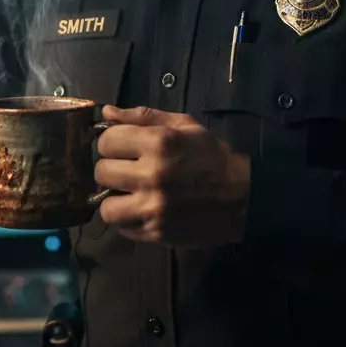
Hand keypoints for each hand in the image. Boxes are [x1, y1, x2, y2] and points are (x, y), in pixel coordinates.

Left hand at [95, 104, 250, 245]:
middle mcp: (151, 175)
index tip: (122, 148)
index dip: (111, 143)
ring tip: (129, 194)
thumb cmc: (211, 156)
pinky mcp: (157, 232)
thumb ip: (142, 116)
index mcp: (158, 143)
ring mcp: (153, 208)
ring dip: (114, 199)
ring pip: (106, 206)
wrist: (244, 197)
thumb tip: (105, 113)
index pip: (105, 141)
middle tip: (127, 170)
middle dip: (111, 168)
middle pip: (101, 172)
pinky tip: (142, 210)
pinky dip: (128, 219)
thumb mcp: (183, 126)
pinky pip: (122, 228)